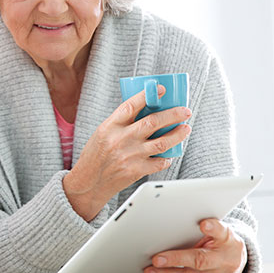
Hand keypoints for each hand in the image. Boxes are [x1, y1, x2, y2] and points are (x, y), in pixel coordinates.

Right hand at [63, 85, 191, 219]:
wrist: (88, 182)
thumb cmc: (95, 156)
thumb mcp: (103, 133)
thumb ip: (122, 123)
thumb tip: (147, 111)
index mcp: (110, 126)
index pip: (131, 105)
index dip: (148, 96)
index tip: (160, 89)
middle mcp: (121, 139)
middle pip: (153, 122)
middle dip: (173, 114)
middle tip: (184, 111)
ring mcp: (130, 155)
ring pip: (162, 142)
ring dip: (178, 134)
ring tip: (185, 128)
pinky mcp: (137, 171)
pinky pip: (160, 162)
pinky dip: (167, 157)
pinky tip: (169, 153)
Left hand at [144, 218, 246, 272]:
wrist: (235, 260)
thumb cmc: (221, 242)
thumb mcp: (219, 229)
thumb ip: (206, 225)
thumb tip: (192, 221)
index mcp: (227, 241)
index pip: (221, 233)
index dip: (213, 228)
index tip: (204, 224)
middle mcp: (223, 261)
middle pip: (200, 261)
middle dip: (176, 260)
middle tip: (157, 259)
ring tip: (150, 272)